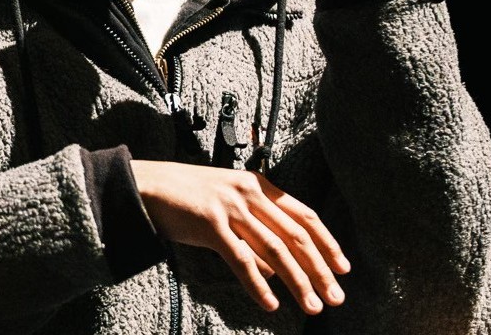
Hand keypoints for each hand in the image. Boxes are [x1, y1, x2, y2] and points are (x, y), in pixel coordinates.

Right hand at [130, 159, 348, 314]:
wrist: (147, 185)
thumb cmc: (187, 198)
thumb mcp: (228, 207)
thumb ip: (255, 232)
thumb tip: (276, 270)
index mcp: (259, 185)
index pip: (305, 216)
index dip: (328, 243)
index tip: (343, 268)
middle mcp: (250, 192)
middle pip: (296, 235)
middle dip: (320, 269)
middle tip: (336, 297)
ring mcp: (231, 206)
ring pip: (275, 250)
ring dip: (298, 281)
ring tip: (313, 305)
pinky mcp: (210, 223)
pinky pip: (241, 260)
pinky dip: (259, 285)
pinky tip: (271, 304)